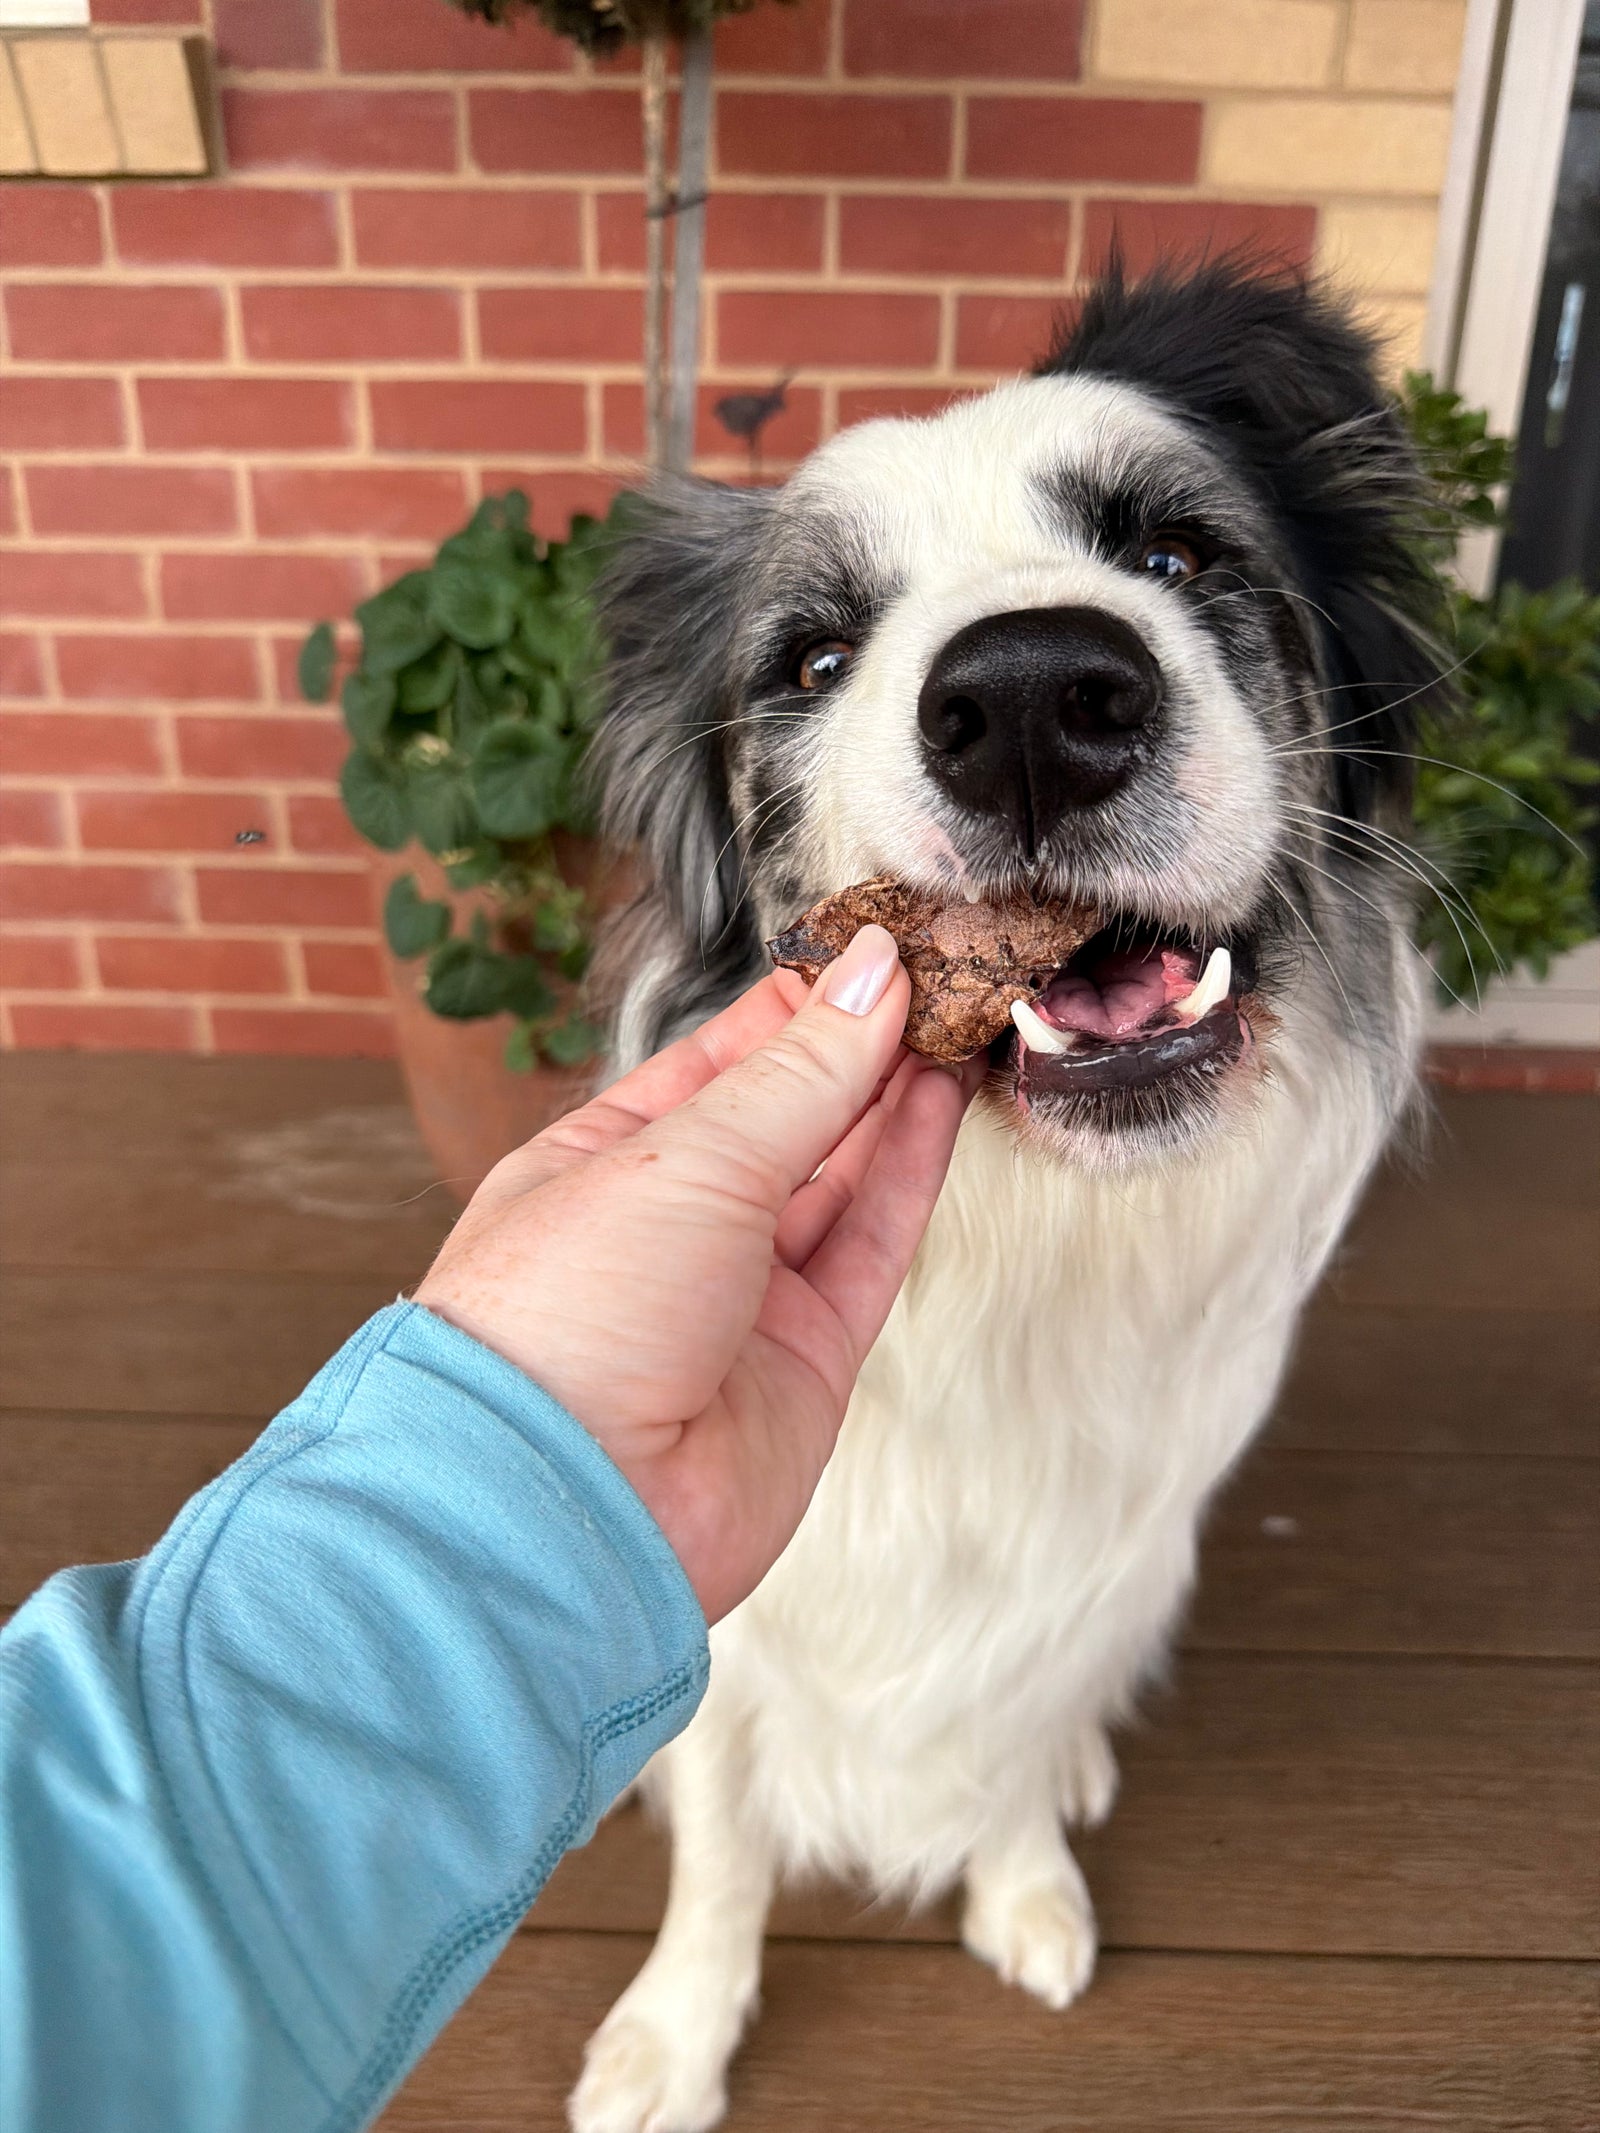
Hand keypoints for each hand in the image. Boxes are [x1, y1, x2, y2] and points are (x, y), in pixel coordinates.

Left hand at [415, 927, 976, 1621]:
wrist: (566, 1512)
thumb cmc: (571, 1317)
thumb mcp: (686, 1158)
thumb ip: (800, 1073)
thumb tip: (875, 973)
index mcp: (602, 1161)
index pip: (715, 1061)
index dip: (797, 1003)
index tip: (876, 945)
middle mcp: (672, 1227)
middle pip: (784, 1117)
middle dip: (857, 1045)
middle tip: (940, 969)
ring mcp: (741, 1297)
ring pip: (836, 1178)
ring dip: (893, 1099)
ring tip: (957, 1016)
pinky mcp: (805, 1362)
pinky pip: (867, 1248)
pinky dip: (906, 1174)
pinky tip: (940, 1101)